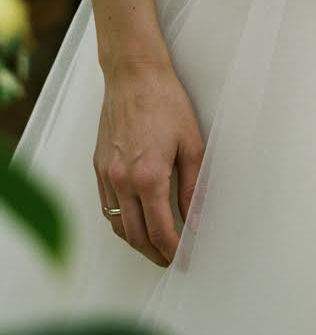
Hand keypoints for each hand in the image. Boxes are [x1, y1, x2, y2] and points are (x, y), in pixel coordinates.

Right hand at [93, 51, 205, 267]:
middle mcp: (122, 180)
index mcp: (148, 177)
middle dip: (154, 253)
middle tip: (172, 260)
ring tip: (155, 246)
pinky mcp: (98, 165)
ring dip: (135, 241)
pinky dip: (120, 221)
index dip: (174, 250)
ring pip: (117, 224)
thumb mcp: (192, 144)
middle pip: (135, 235)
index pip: (160, 231)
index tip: (186, 259)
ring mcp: (106, 174)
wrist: (134, 75)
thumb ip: (194, 186)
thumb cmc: (166, 103)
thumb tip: (197, 219)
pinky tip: (135, 220)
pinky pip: (106, 206)